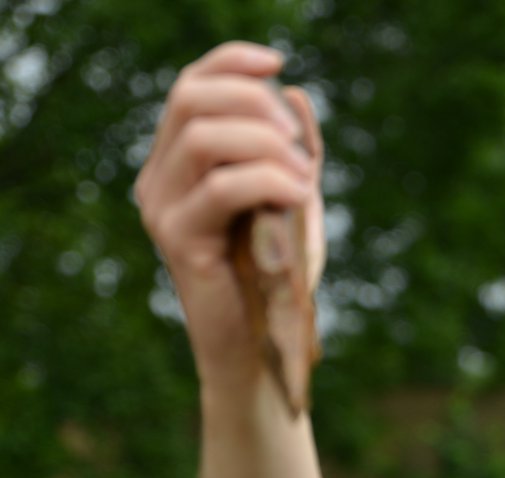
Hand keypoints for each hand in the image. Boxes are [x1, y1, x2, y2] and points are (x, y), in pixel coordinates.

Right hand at [136, 41, 324, 392]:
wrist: (262, 346)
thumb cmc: (278, 275)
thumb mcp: (293, 201)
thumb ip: (295, 152)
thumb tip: (295, 94)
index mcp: (179, 163)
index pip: (190, 86)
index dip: (230, 62)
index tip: (278, 64)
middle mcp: (159, 180)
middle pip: (192, 100)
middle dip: (256, 105)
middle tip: (301, 144)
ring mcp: (162, 210)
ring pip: (204, 137)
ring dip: (269, 146)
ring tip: (305, 179)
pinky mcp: (179, 242)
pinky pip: (223, 188)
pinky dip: (271, 182)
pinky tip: (300, 198)